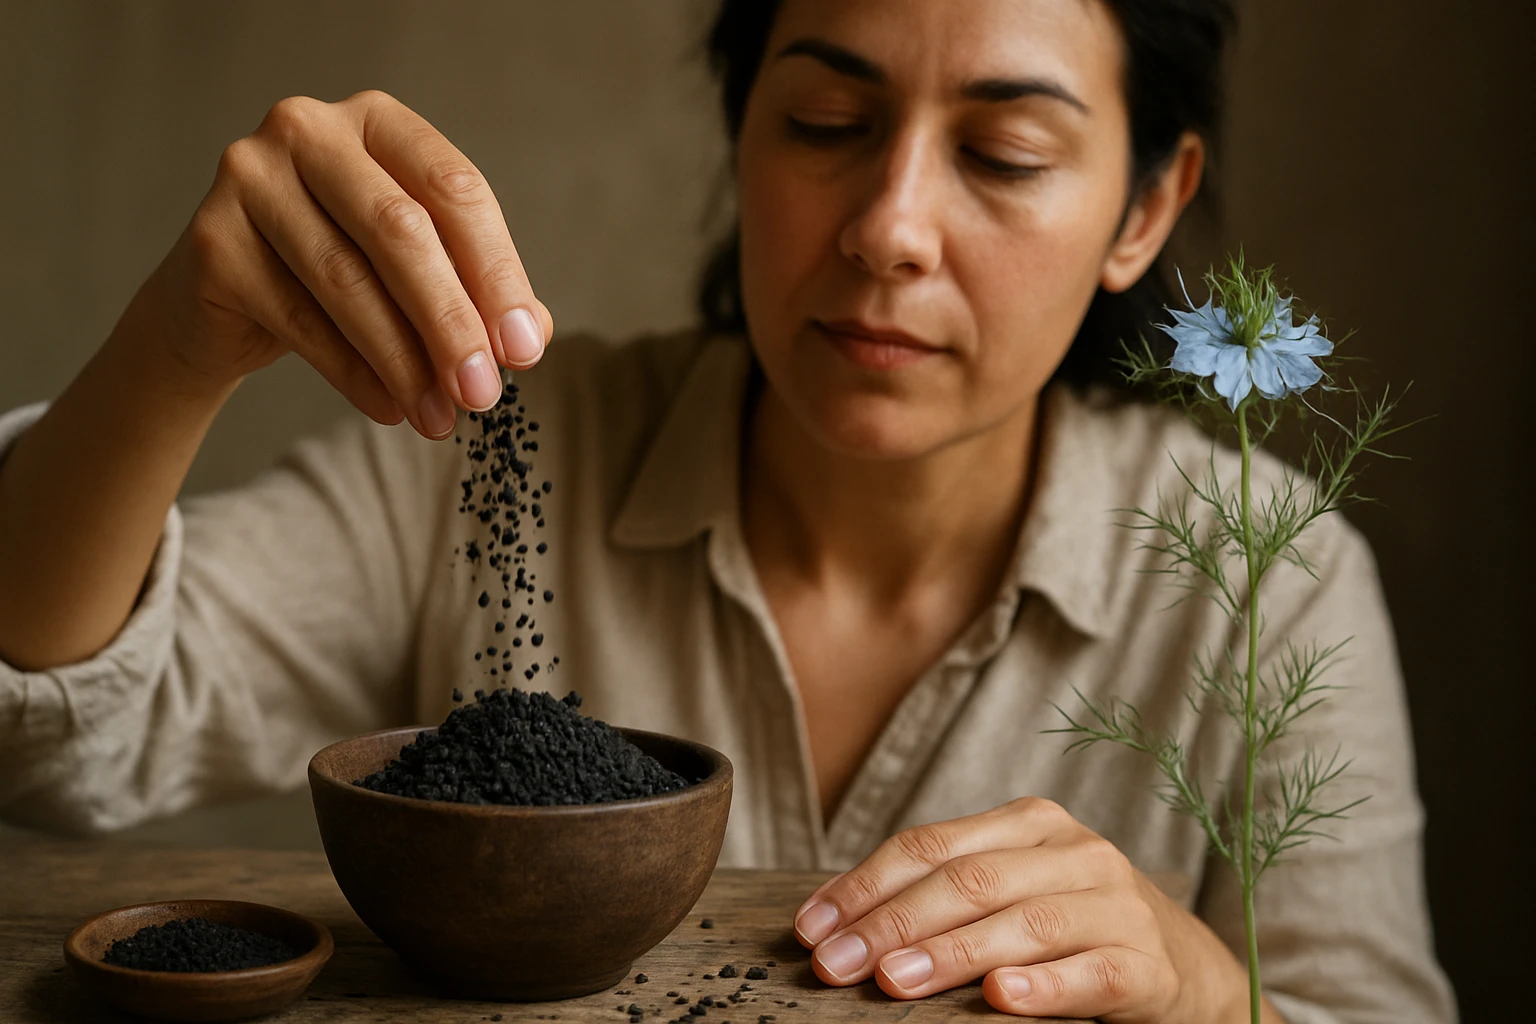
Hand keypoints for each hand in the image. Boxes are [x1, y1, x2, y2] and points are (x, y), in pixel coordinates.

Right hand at [143, 89, 551, 438]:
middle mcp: (308, 129)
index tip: (525, 350)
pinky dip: (354, 373)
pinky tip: (390, 407)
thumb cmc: (338, 273)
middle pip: (400, 231)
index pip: (455, 190)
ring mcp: (251, 177)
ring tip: (440, 416)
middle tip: (483, 393)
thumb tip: (530, 337)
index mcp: (378, 121)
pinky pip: (300, 318)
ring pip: (348, 279)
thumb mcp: (417, 273)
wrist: (223, 303)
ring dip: (405, 360)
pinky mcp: (215, 240)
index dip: (498, 274)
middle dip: (451, 321)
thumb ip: (477, 292)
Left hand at [792, 797, 1257, 1021]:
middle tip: (835, 965)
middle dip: (890, 924)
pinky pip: (1089, 974)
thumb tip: (838, 927)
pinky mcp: (1146, 964)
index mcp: (1029, 824)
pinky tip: (1000, 998)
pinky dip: (1042, 986)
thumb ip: (943, 895)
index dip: (864, 885)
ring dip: (949, 954)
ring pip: (1021, 923)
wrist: (1187, 968)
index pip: (929, 846)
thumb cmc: (1072, 926)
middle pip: (967, 881)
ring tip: (891, 981)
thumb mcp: (1010, 893)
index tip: (811, 928)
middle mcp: (1074, 853)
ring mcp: (1115, 905)